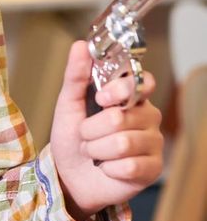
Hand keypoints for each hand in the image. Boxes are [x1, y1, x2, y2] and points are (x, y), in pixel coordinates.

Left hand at [49, 41, 163, 220]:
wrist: (69, 175)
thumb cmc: (72, 138)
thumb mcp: (68, 104)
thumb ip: (76, 76)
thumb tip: (80, 46)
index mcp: (131, 96)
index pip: (141, 82)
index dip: (119, 90)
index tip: (100, 98)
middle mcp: (147, 116)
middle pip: (119, 118)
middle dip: (91, 130)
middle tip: (86, 136)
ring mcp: (152, 143)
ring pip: (122, 143)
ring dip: (96, 150)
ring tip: (94, 153)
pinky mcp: (152, 168)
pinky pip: (129, 166)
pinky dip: (108, 168)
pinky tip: (107, 168)